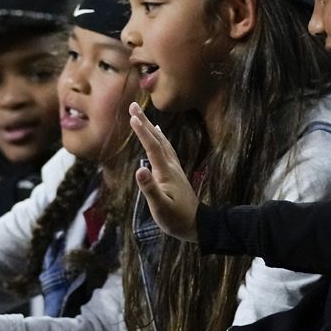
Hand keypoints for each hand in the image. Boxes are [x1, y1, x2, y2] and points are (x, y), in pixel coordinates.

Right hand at [128, 102, 198, 241]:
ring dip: (151, 127)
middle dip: (144, 122)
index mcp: (165, 172)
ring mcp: (174, 168)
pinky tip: (158, 134)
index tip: (132, 116)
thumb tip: (139, 169)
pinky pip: (165, 149)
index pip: (152, 147)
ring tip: (141, 115)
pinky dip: (159, 138)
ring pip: (162, 142)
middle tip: (133, 105)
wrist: (198, 225)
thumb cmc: (177, 219)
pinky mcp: (174, 172)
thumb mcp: (161, 207)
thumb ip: (150, 188)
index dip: (142, 131)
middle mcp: (170, 166)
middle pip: (157, 139)